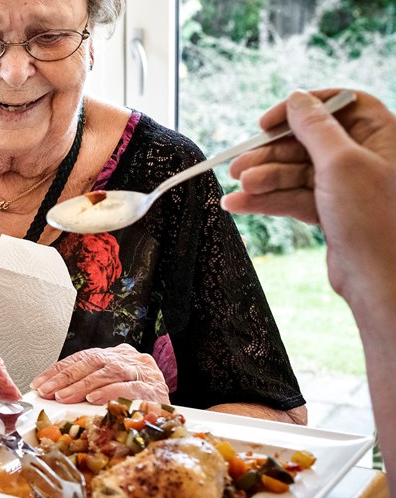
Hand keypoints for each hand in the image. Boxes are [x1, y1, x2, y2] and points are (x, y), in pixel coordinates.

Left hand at [30, 343, 168, 404]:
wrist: (173, 415)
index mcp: (117, 356)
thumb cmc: (136, 403)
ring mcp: (143, 373)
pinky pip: (128, 388)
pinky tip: (93, 400)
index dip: (59, 370)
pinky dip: (109, 393)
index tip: (39, 383)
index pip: (82, 358)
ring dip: (82, 386)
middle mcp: (129, 360)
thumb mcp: (109, 389)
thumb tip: (52, 392)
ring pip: (107, 372)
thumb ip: (86, 386)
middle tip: (47, 391)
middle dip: (66, 377)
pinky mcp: (154, 390)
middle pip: (93, 362)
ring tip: (64, 397)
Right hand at [223, 89, 395, 307]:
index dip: (301, 109)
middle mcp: (364, 157)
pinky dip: (266, 200)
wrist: (379, 277)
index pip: (339, 104)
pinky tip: (240, 204)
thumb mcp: (341, 162)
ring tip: (239, 189)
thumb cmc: (374, 219)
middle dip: (271, 153)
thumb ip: (315, 127)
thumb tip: (297, 99)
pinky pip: (292, 197)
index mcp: (380, 135)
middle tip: (240, 166)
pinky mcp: (330, 211)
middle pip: (307, 140)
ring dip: (264, 178)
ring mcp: (346, 185)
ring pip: (295, 170)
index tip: (268, 122)